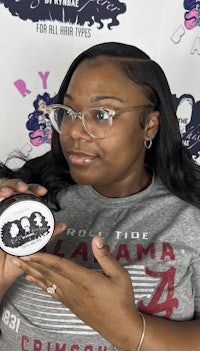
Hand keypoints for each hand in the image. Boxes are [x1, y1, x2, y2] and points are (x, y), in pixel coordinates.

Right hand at [0, 178, 65, 299]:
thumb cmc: (13, 264)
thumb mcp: (32, 249)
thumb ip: (46, 236)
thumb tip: (62, 225)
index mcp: (16, 217)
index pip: (24, 196)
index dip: (33, 189)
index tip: (43, 192)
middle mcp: (3, 214)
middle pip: (8, 190)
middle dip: (15, 184)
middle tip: (23, 188)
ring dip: (3, 189)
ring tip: (8, 192)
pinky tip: (0, 198)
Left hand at [12, 236, 141, 348]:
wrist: (120, 326)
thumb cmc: (121, 299)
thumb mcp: (120, 275)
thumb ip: (106, 257)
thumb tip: (97, 239)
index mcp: (86, 280)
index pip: (60, 266)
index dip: (44, 257)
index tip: (31, 251)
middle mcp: (74, 289)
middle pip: (49, 273)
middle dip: (32, 263)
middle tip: (18, 255)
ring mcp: (70, 298)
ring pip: (47, 282)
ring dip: (32, 272)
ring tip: (19, 264)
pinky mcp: (70, 304)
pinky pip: (51, 291)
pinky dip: (39, 284)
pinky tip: (32, 279)